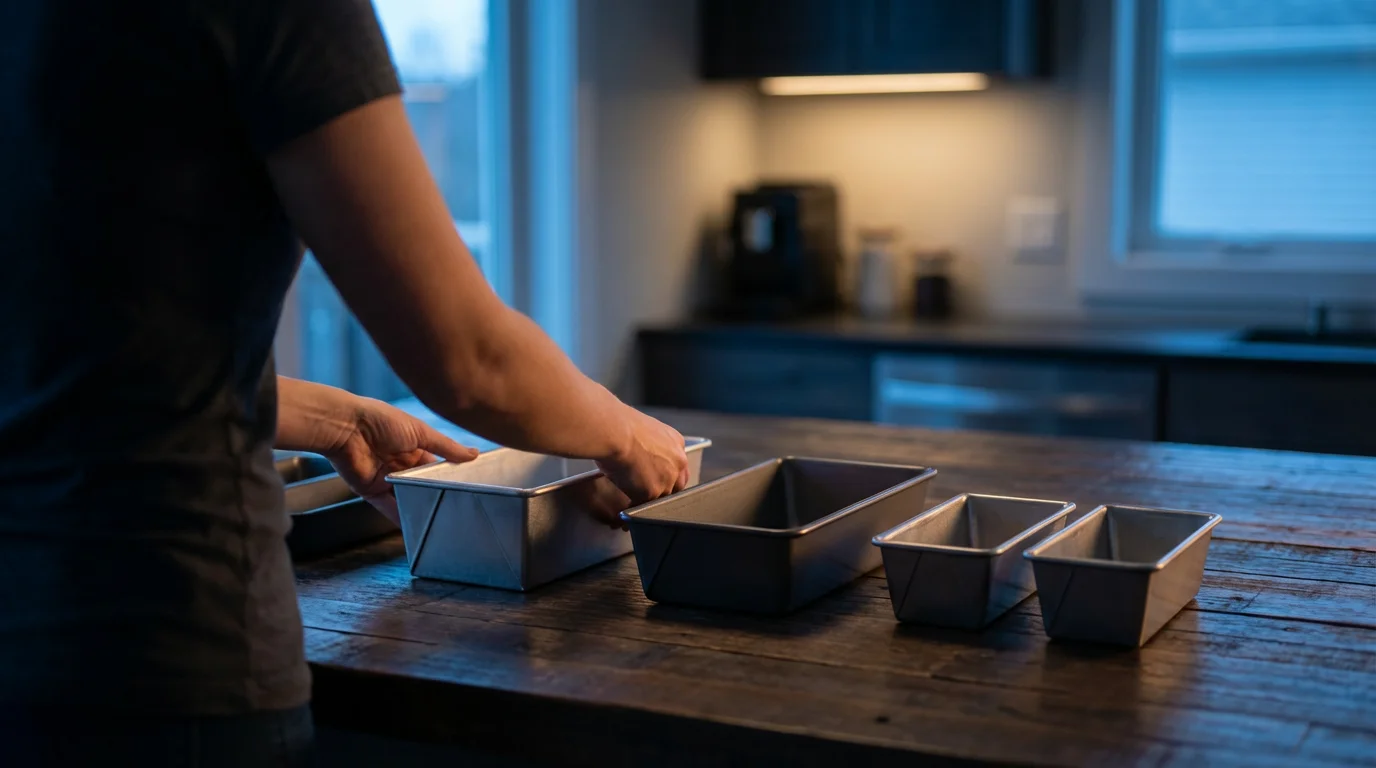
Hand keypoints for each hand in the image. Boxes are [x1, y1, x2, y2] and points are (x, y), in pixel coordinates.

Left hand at [324, 396, 479, 524]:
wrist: (345, 427)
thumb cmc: (381, 421)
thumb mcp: (420, 432)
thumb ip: (446, 447)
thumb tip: (474, 454)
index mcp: (413, 447)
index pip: (435, 467)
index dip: (448, 477)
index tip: (465, 489)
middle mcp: (400, 464)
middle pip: (421, 484)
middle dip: (434, 495)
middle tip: (454, 509)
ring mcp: (385, 478)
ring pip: (406, 498)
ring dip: (418, 507)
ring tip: (438, 522)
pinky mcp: (370, 490)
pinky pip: (387, 507)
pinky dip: (399, 517)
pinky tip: (414, 528)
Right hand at [595, 408, 689, 508]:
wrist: (614, 432)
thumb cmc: (620, 425)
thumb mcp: (646, 429)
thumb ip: (651, 445)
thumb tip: (642, 454)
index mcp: (676, 443)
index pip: (678, 465)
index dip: (667, 474)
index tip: (657, 477)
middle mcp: (677, 462)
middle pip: (677, 485)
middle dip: (663, 491)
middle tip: (648, 493)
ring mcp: (667, 478)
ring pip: (661, 498)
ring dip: (649, 501)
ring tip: (635, 502)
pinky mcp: (652, 492)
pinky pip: (644, 506)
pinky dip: (634, 509)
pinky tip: (626, 512)